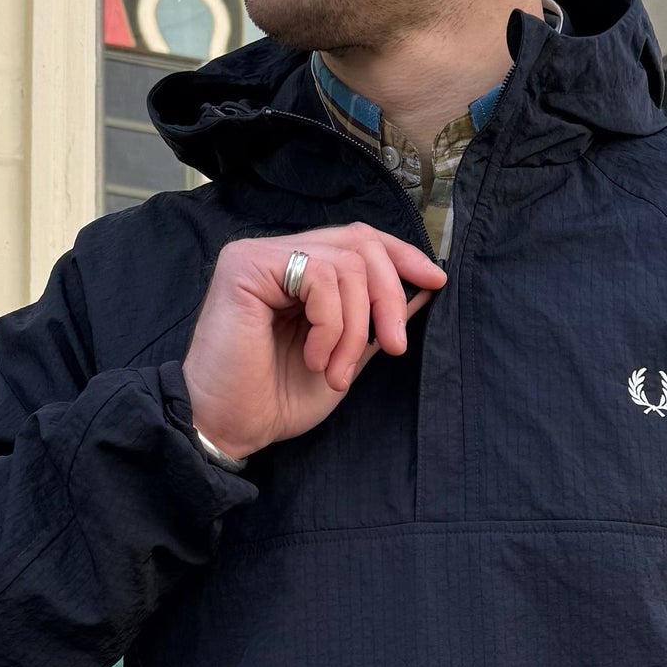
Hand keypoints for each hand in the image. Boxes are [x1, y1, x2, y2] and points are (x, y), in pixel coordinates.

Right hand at [181, 227, 445, 462]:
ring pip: (345, 264)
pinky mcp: (245, 266)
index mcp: (299, 270)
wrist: (232, 427)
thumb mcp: (346, 354)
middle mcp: (278, 253)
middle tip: (392, 347)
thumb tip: (423, 284)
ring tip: (336, 371)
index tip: (435, 282)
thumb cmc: (277, 398)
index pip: (360, 239)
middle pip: (360, 243)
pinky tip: (314, 357)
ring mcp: (260, 255)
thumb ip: (376, 318)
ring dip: (355, 327)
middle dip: (388, 297)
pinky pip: (318, 276)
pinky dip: (330, 323)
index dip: (402, 254)